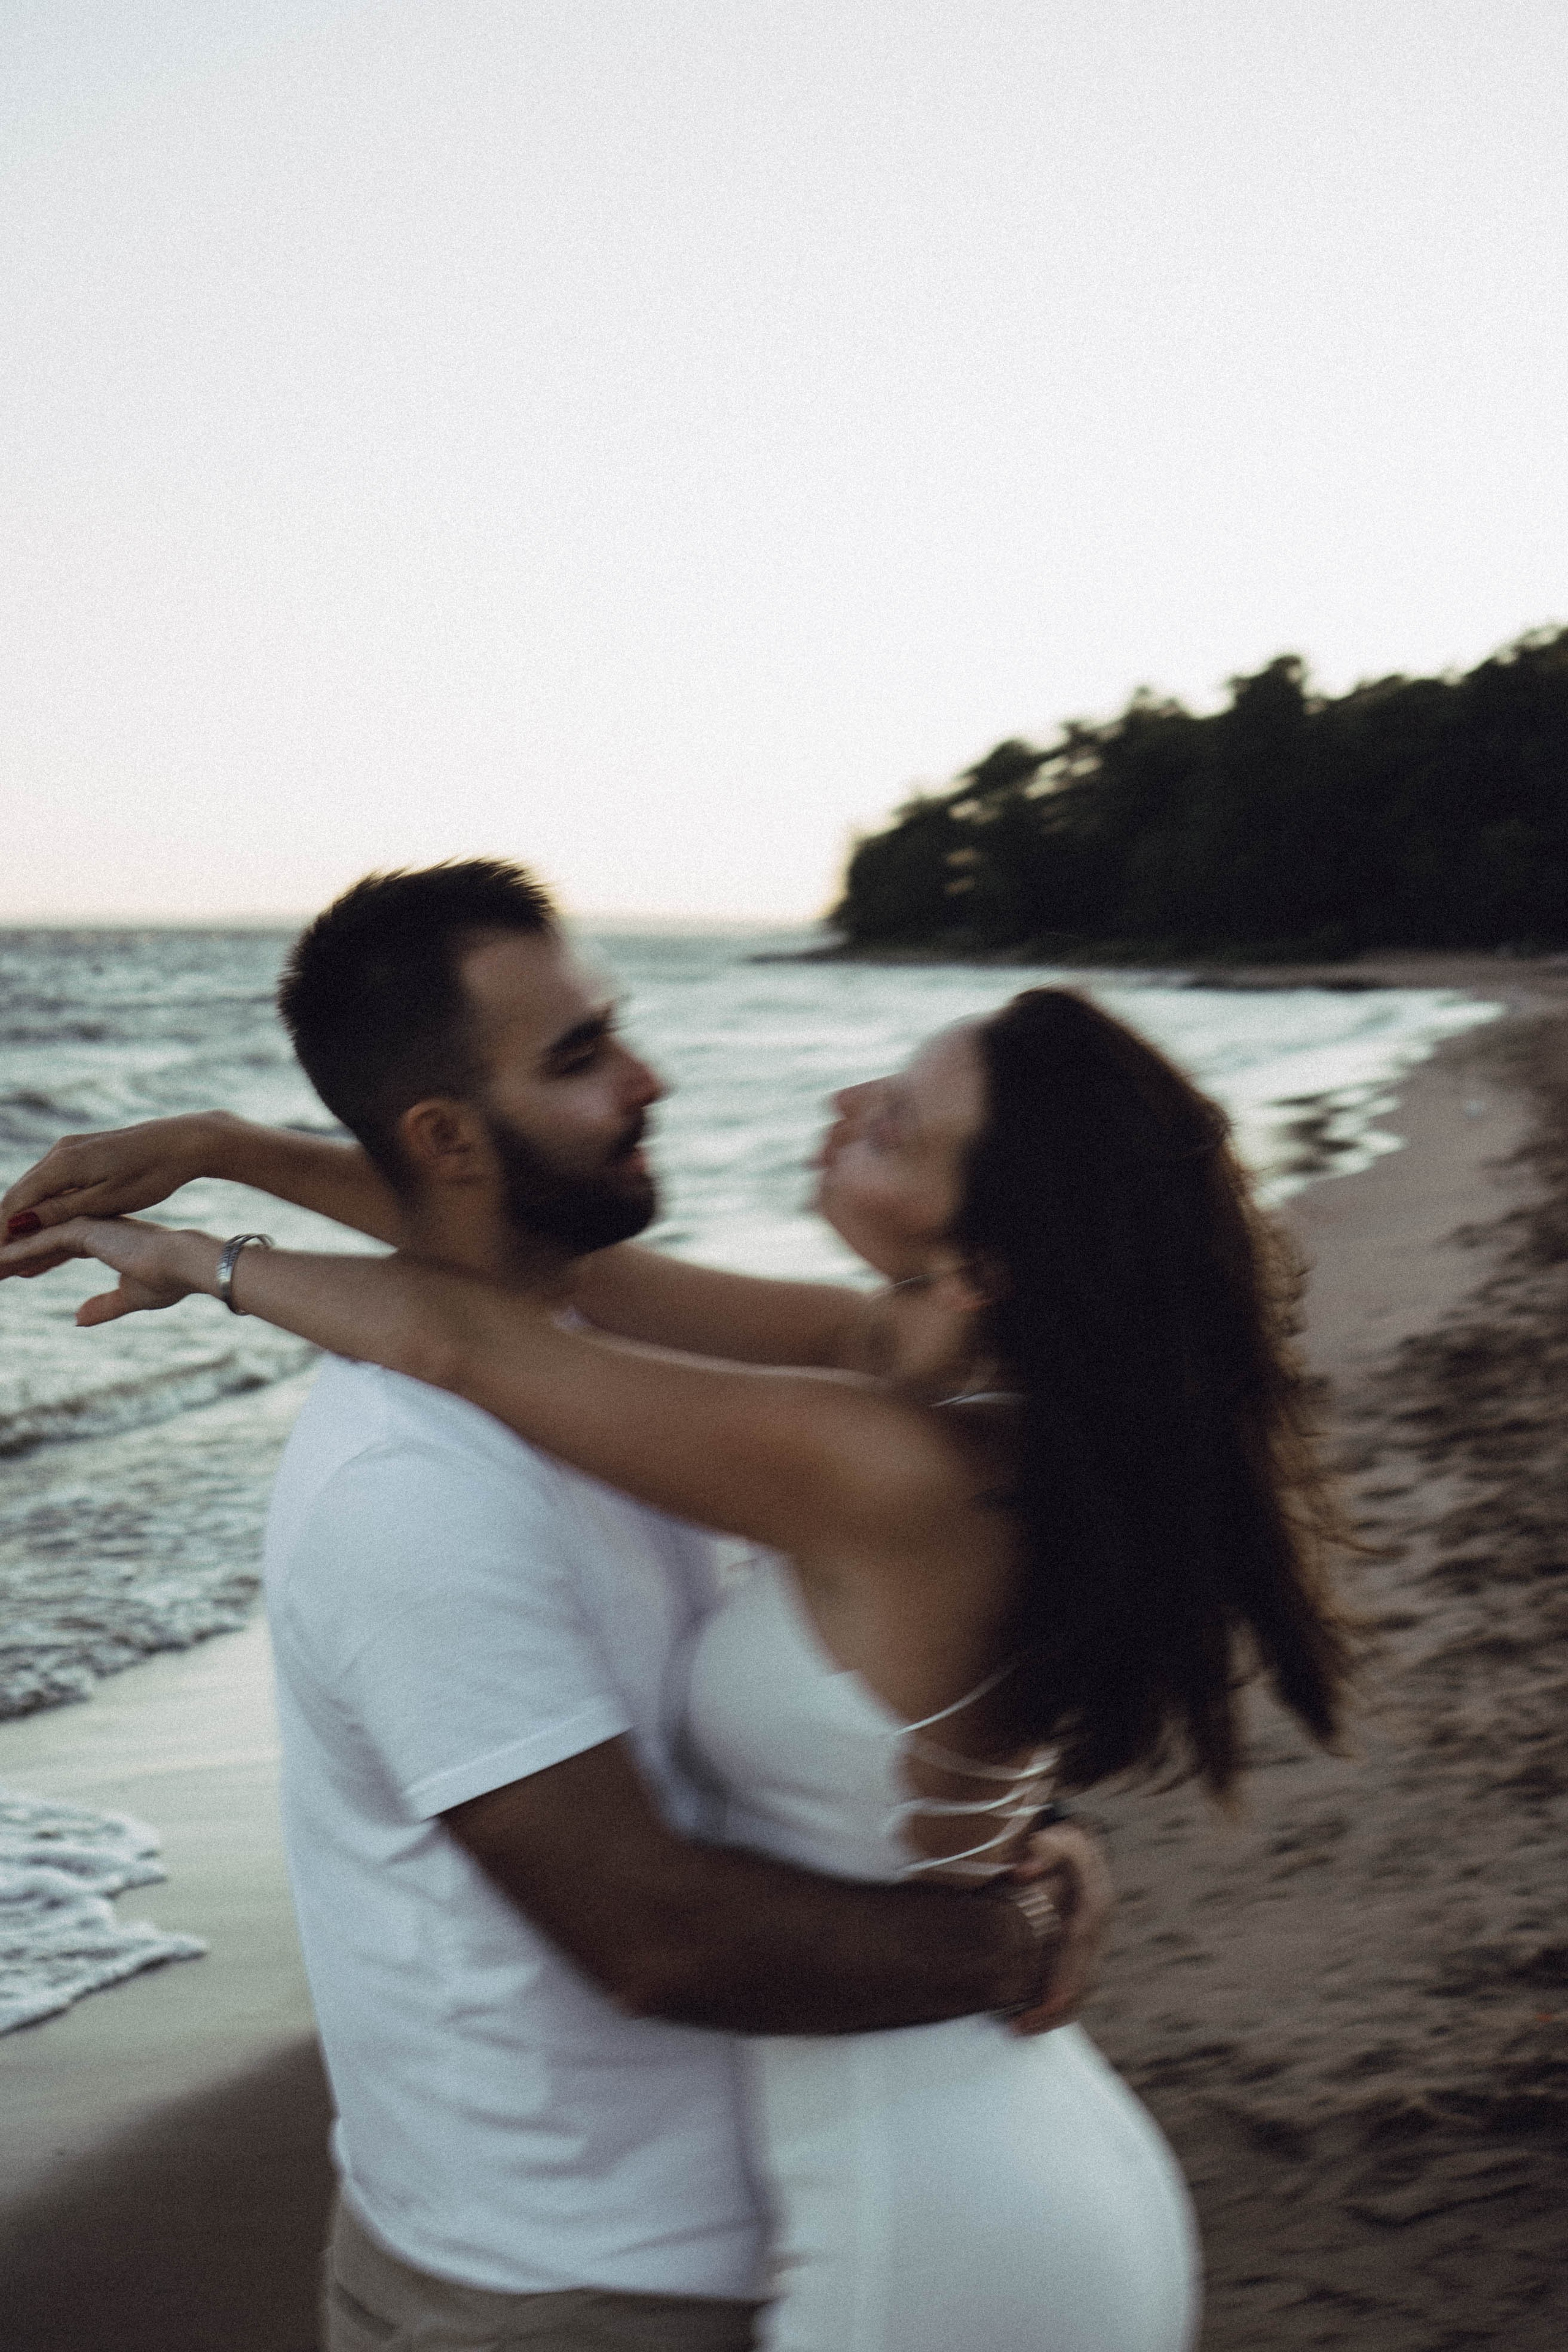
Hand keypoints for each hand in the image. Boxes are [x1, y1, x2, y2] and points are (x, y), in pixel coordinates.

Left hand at [0, 1215, 223, 1325]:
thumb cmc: (168, 1281)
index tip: (18, 1273)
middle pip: (43, 1241)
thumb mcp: (131, 1298)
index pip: (60, 1247)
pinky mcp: (84, 1230)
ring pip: (37, 1239)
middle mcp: (93, 1228)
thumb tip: (77, 1319)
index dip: (38, 1261)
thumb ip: (104, 1306)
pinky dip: (17, 1253)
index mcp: (106, 1239)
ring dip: (9, 1254)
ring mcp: (87, 1225)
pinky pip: (40, 1241)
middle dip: (16, 1256)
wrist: (184, 1265)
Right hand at [2, 1114, 229, 1256]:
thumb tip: (18, 1222)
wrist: (182, 1143)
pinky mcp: (83, 1156)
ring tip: (10, 1257)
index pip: (16, 1204)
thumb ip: (60, 1211)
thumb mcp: (105, 1200)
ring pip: (34, 1193)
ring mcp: (69, 1152)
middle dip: (4, 1231)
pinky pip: (53, 1187)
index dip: (0, 1234)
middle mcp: (59, 1154)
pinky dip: (42, 1211)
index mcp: (62, 1165)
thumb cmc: (151, 1174)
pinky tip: (37, 1233)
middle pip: (19, 1198)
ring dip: (21, 1223)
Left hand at [1005, 1820, 1112, 2036]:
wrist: (1082, 1843)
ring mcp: (1095, 1941)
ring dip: (1056, 2013)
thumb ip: (1041, 1849)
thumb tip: (1020, 1873)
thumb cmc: (1062, 1841)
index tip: (1040, 2005)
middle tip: (1019, 2028)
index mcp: (1094, 1907)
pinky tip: (1035, 2014)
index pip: (1078, 1954)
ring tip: (1022, 2028)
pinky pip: (1077, 1982)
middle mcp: (1098, 1930)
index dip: (1062, 1982)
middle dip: (1055, 2009)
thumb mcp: (1054, 1837)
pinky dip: (1059, 2002)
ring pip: (1083, 1987)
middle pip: (1083, 1980)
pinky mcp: (1086, 1949)